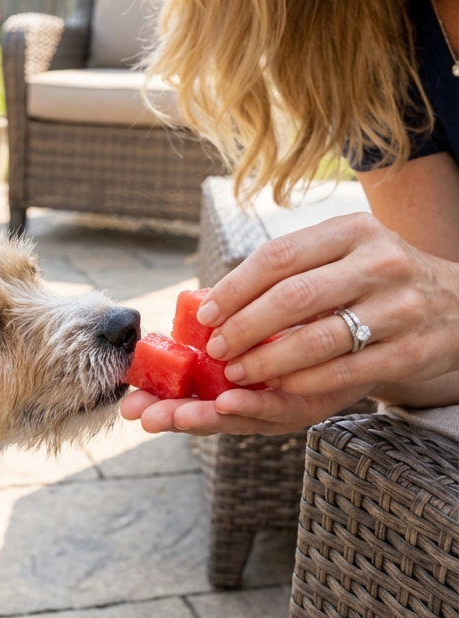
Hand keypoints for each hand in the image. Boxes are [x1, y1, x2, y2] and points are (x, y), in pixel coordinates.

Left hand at [121, 212, 458, 436]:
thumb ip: (291, 267)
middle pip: (293, 296)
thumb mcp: (346, 252)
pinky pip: (345, 371)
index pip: (279, 256)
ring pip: (318, 338)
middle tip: (216, 349)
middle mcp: (379, 262)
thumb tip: (210, 295)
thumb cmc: (380, 279)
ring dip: (268, 361)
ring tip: (237, 373)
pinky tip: (280, 388)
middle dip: (245, 327)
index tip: (207, 314)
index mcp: (353, 229)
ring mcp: (399, 307)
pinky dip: (304, 382)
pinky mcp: (410, 350)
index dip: (236, 287)